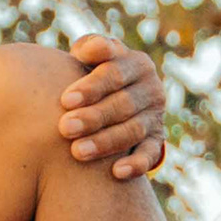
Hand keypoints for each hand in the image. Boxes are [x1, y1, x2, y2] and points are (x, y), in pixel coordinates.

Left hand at [58, 32, 166, 177]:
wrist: (112, 99)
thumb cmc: (93, 74)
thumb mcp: (92, 56)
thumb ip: (90, 47)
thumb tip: (89, 49)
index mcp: (137, 64)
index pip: (116, 73)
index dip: (92, 87)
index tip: (65, 100)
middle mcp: (151, 89)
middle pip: (123, 104)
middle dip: (94, 117)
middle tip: (65, 128)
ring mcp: (155, 117)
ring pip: (132, 131)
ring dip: (105, 142)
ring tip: (77, 152)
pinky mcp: (155, 142)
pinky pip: (150, 154)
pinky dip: (137, 164)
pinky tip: (117, 172)